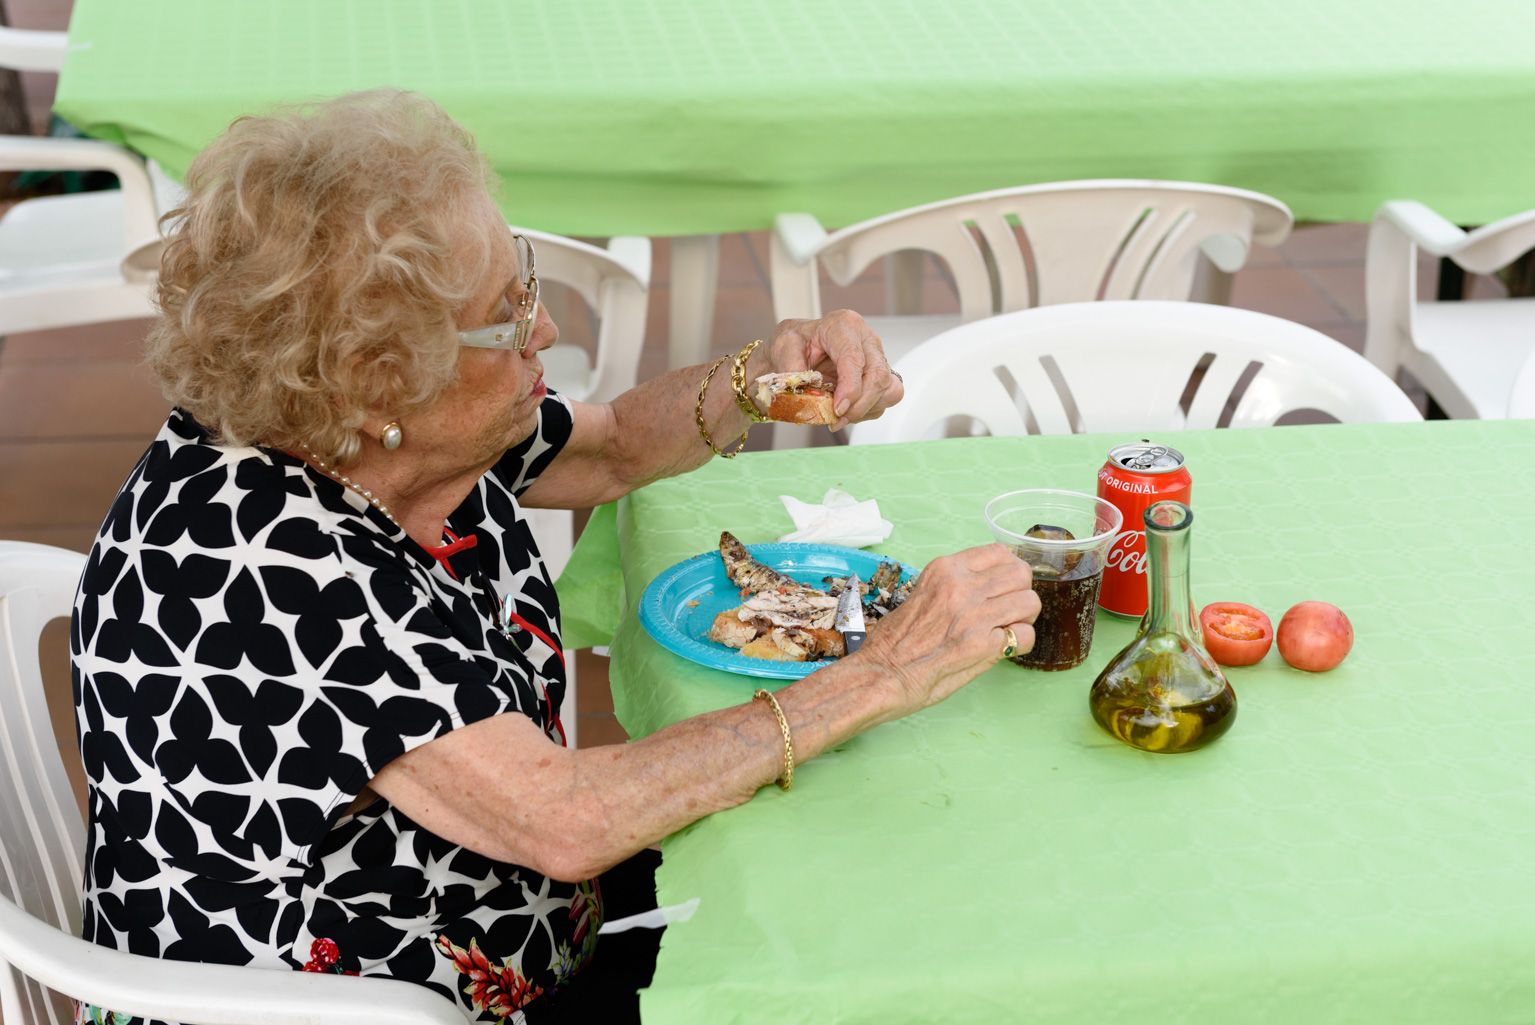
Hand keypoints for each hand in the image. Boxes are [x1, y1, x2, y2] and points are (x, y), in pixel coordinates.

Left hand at [767, 310, 904, 430]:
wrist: (798, 348)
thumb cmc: (794, 343)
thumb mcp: (783, 347)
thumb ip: (791, 368)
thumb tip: (805, 391)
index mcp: (843, 326)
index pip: (855, 359)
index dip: (850, 389)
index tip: (838, 409)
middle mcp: (866, 339)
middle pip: (878, 376)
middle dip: (859, 405)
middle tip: (837, 418)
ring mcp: (877, 357)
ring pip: (889, 389)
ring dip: (865, 409)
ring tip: (840, 416)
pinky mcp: (881, 374)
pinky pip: (887, 398)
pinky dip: (868, 410)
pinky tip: (848, 410)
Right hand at [856, 544, 1040, 718]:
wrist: (880, 674)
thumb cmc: (894, 641)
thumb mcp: (923, 593)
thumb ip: (954, 586)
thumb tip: (987, 588)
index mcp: (945, 569)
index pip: (999, 552)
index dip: (1008, 571)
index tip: (1002, 587)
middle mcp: (961, 586)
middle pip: (1020, 573)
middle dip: (1021, 591)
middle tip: (1009, 610)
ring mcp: (974, 614)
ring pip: (1030, 601)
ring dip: (1024, 618)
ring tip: (1008, 629)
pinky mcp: (982, 645)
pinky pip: (1025, 636)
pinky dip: (1021, 643)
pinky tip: (1005, 648)